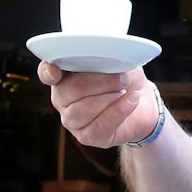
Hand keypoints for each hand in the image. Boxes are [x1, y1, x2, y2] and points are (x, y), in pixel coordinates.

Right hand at [38, 62, 159, 148]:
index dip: (47, 72)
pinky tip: (131, 100)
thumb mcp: (119, 60)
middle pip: (70, 90)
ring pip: (83, 109)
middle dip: (101, 81)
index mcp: (64, 75)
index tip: (55, 72)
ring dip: (110, 96)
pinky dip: (119, 110)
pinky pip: (99, 125)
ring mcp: (72, 120)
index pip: (46, 73)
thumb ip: (105, 56)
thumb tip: (104, 54)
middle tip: (122, 78)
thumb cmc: (126, 79)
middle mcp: (62, 99)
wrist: (145, 103)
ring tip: (125, 91)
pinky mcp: (87, 137)